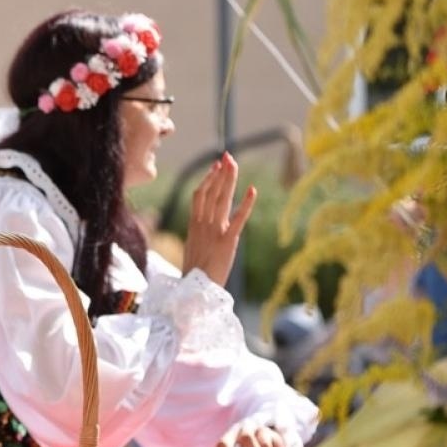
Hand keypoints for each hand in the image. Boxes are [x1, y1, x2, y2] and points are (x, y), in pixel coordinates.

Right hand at [182, 152, 256, 287]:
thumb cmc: (194, 274)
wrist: (194, 290)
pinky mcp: (227, 241)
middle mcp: (202, 225)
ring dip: (228, 180)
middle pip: (211, 192)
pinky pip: (238, 219)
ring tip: (234, 164)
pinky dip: (246, 204)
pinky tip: (252, 190)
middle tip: (227, 156)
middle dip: (220, 173)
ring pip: (221, 199)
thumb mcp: (194, 249)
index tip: (215, 166)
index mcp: (193, 226)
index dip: (208, 179)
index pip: (199, 195)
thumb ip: (201, 234)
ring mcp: (214, 232)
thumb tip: (209, 226)